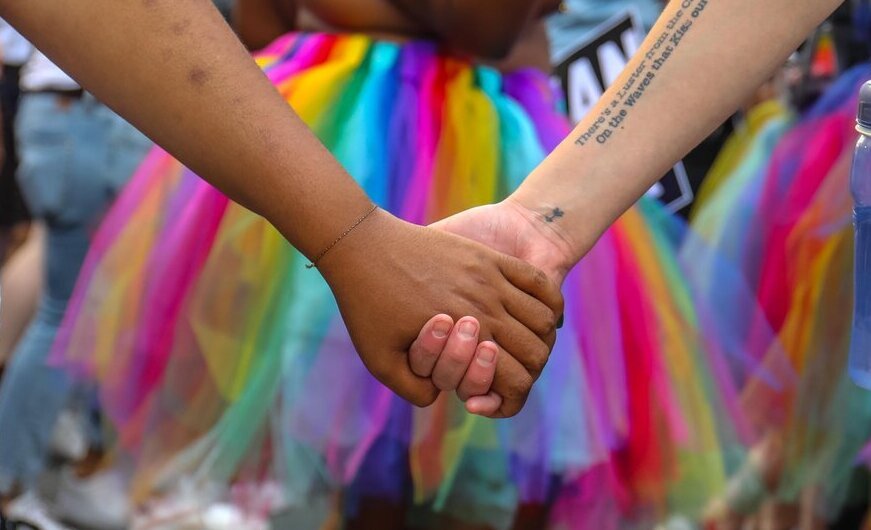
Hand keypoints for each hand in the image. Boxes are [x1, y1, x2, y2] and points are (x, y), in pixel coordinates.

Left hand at [317, 209, 562, 415]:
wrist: (361, 246)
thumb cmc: (366, 305)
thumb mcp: (380, 360)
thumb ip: (416, 390)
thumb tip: (447, 396)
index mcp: (464, 338)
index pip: (516, 382)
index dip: (510, 399)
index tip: (488, 397)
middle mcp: (485, 308)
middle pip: (537, 352)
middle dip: (528, 370)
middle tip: (507, 371)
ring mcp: (489, 278)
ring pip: (543, 319)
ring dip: (540, 338)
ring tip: (521, 345)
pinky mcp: (486, 257)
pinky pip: (536, 282)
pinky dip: (548, 303)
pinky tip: (540, 314)